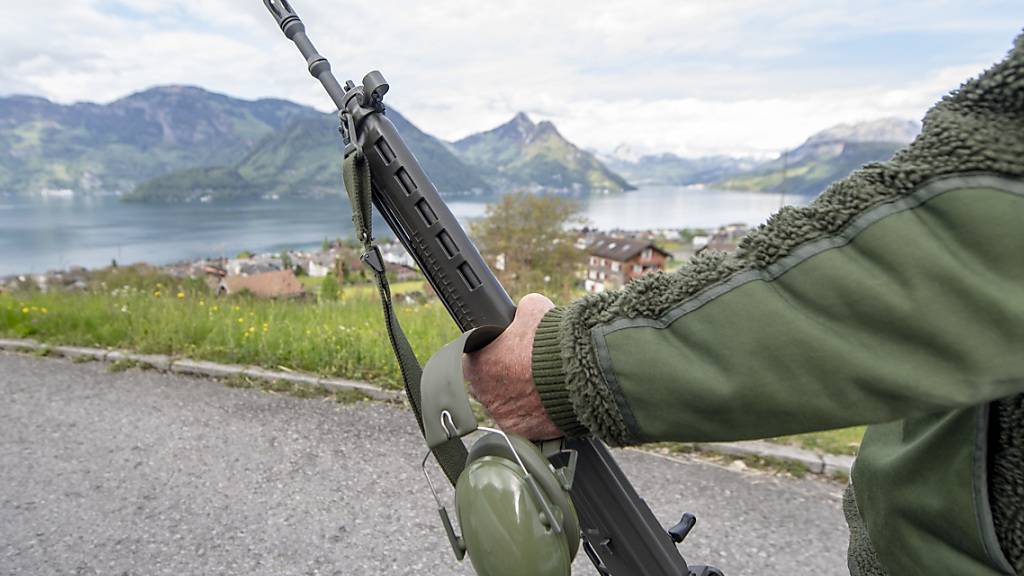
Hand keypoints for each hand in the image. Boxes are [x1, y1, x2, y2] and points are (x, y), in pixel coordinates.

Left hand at [463, 293, 562, 439]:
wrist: (580, 373)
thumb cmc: (551, 339)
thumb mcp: (533, 307)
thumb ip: (519, 312)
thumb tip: (521, 312)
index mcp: (476, 362)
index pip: (473, 358)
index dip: (490, 353)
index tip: (505, 351)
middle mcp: (482, 393)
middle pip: (485, 384)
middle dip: (501, 377)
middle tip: (524, 368)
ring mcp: (501, 415)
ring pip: (503, 405)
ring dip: (515, 398)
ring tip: (539, 386)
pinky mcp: (521, 432)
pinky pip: (522, 423)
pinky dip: (531, 415)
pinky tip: (546, 403)